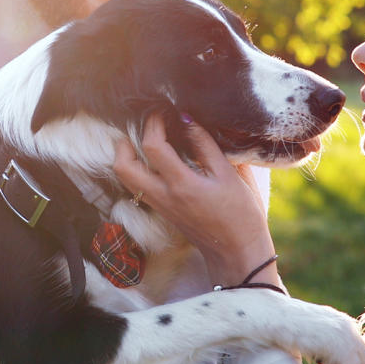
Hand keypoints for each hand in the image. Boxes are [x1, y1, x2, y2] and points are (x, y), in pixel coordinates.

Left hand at [112, 113, 277, 285]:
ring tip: (145, 140)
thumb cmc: (242, 214)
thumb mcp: (230, 176)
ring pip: (125, 178)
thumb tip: (188, 120)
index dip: (153, 124)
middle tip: (142, 127)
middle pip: (122, 166)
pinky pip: (137, 186)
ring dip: (127, 156)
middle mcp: (164, 196)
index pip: (152, 147)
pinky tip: (154, 159)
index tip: (161, 111)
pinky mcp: (161, 210)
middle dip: (125, 141)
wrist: (236, 252)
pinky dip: (138, 169)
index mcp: (183, 185)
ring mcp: (159, 205)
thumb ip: (206, 146)